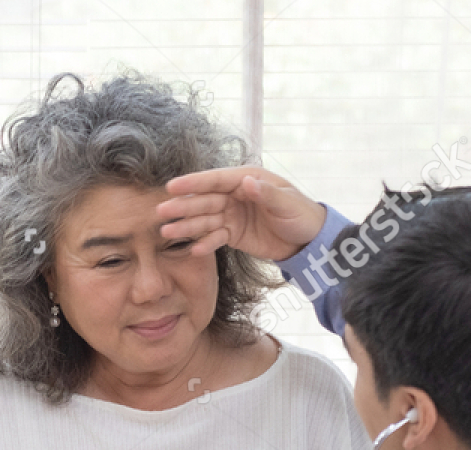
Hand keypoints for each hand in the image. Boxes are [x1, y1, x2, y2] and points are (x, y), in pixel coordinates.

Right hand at [157, 167, 326, 261]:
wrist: (308, 239)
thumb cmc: (301, 214)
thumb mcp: (287, 203)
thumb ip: (266, 194)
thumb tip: (246, 182)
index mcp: (247, 180)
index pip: (216, 180)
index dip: (194, 183)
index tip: (171, 186)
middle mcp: (235, 195)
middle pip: (205, 200)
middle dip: (183, 206)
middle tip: (161, 212)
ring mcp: (232, 215)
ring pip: (205, 219)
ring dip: (186, 226)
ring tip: (167, 232)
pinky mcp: (233, 234)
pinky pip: (215, 238)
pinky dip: (206, 243)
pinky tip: (193, 249)